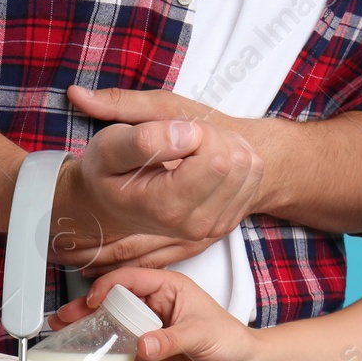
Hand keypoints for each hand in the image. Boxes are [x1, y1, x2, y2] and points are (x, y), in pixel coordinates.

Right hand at [51, 267, 266, 360]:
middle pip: (115, 300)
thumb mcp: (201, 336)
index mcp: (169, 288)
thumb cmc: (230, 342)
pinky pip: (120, 346)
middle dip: (88, 307)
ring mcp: (149, 328)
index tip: (94, 301)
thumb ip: (170, 340)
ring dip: (89, 326)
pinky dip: (101, 348)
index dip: (109, 287)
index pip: (132, 279)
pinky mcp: (148, 351)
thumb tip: (143, 343)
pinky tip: (83, 350)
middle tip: (66, 316)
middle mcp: (156, 305)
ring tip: (63, 330)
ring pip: (113, 323)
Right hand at [52, 87, 264, 275]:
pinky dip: (234, 156)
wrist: (115, 204)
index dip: (197, 133)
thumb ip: (143, 139)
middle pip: (234, 160)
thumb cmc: (110, 174)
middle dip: (211, 136)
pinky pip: (253, 172)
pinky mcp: (230, 220)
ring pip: (248, 163)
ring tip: (193, 151)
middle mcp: (195, 225)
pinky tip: (206, 162)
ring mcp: (215, 227)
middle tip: (182, 139)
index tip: (172, 135)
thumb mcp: (108, 147)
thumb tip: (185, 136)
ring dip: (224, 144)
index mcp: (166, 208)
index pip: (216, 159)